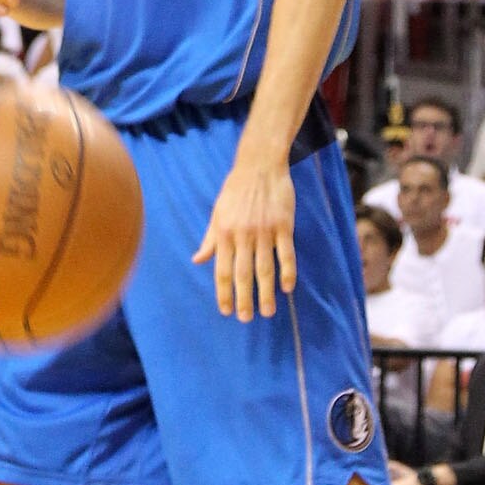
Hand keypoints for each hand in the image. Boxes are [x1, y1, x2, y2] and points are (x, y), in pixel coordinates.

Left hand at [194, 145, 296, 322]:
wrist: (259, 165)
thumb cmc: (235, 190)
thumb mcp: (217, 213)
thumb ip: (210, 239)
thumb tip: (197, 260)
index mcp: (224, 232)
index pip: (221, 270)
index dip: (223, 292)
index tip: (226, 311)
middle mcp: (243, 234)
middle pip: (242, 273)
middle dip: (244, 299)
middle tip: (246, 318)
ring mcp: (264, 230)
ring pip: (265, 268)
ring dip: (266, 292)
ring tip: (267, 312)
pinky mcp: (283, 225)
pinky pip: (286, 253)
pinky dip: (287, 272)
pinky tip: (287, 288)